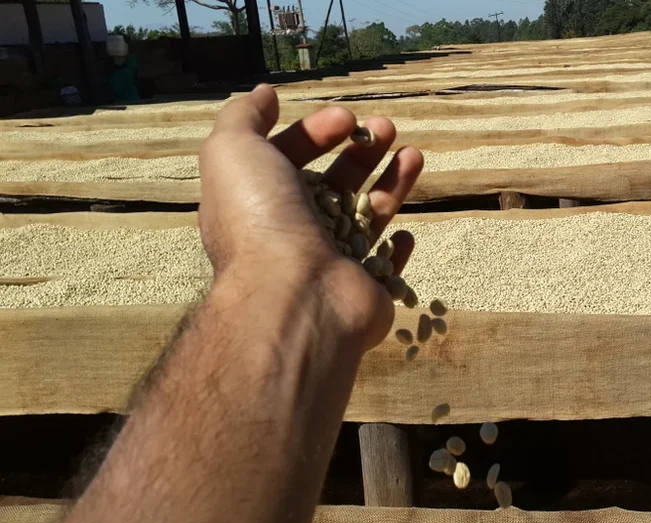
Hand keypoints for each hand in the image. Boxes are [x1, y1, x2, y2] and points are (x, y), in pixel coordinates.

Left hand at [198, 84, 423, 348]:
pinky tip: (406, 231)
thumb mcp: (233, 151)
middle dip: (361, 151)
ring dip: (391, 182)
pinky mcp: (364, 288)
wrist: (297, 295)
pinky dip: (397, 248)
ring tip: (414, 153)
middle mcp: (292, 233)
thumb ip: (243, 117)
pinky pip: (385, 265)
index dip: (315, 131)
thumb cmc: (262, 219)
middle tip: (387, 127)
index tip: (345, 117)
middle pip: (333, 183)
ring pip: (366, 216)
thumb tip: (263, 94)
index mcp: (259, 201)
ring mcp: (330, 263)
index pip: (289, 158)